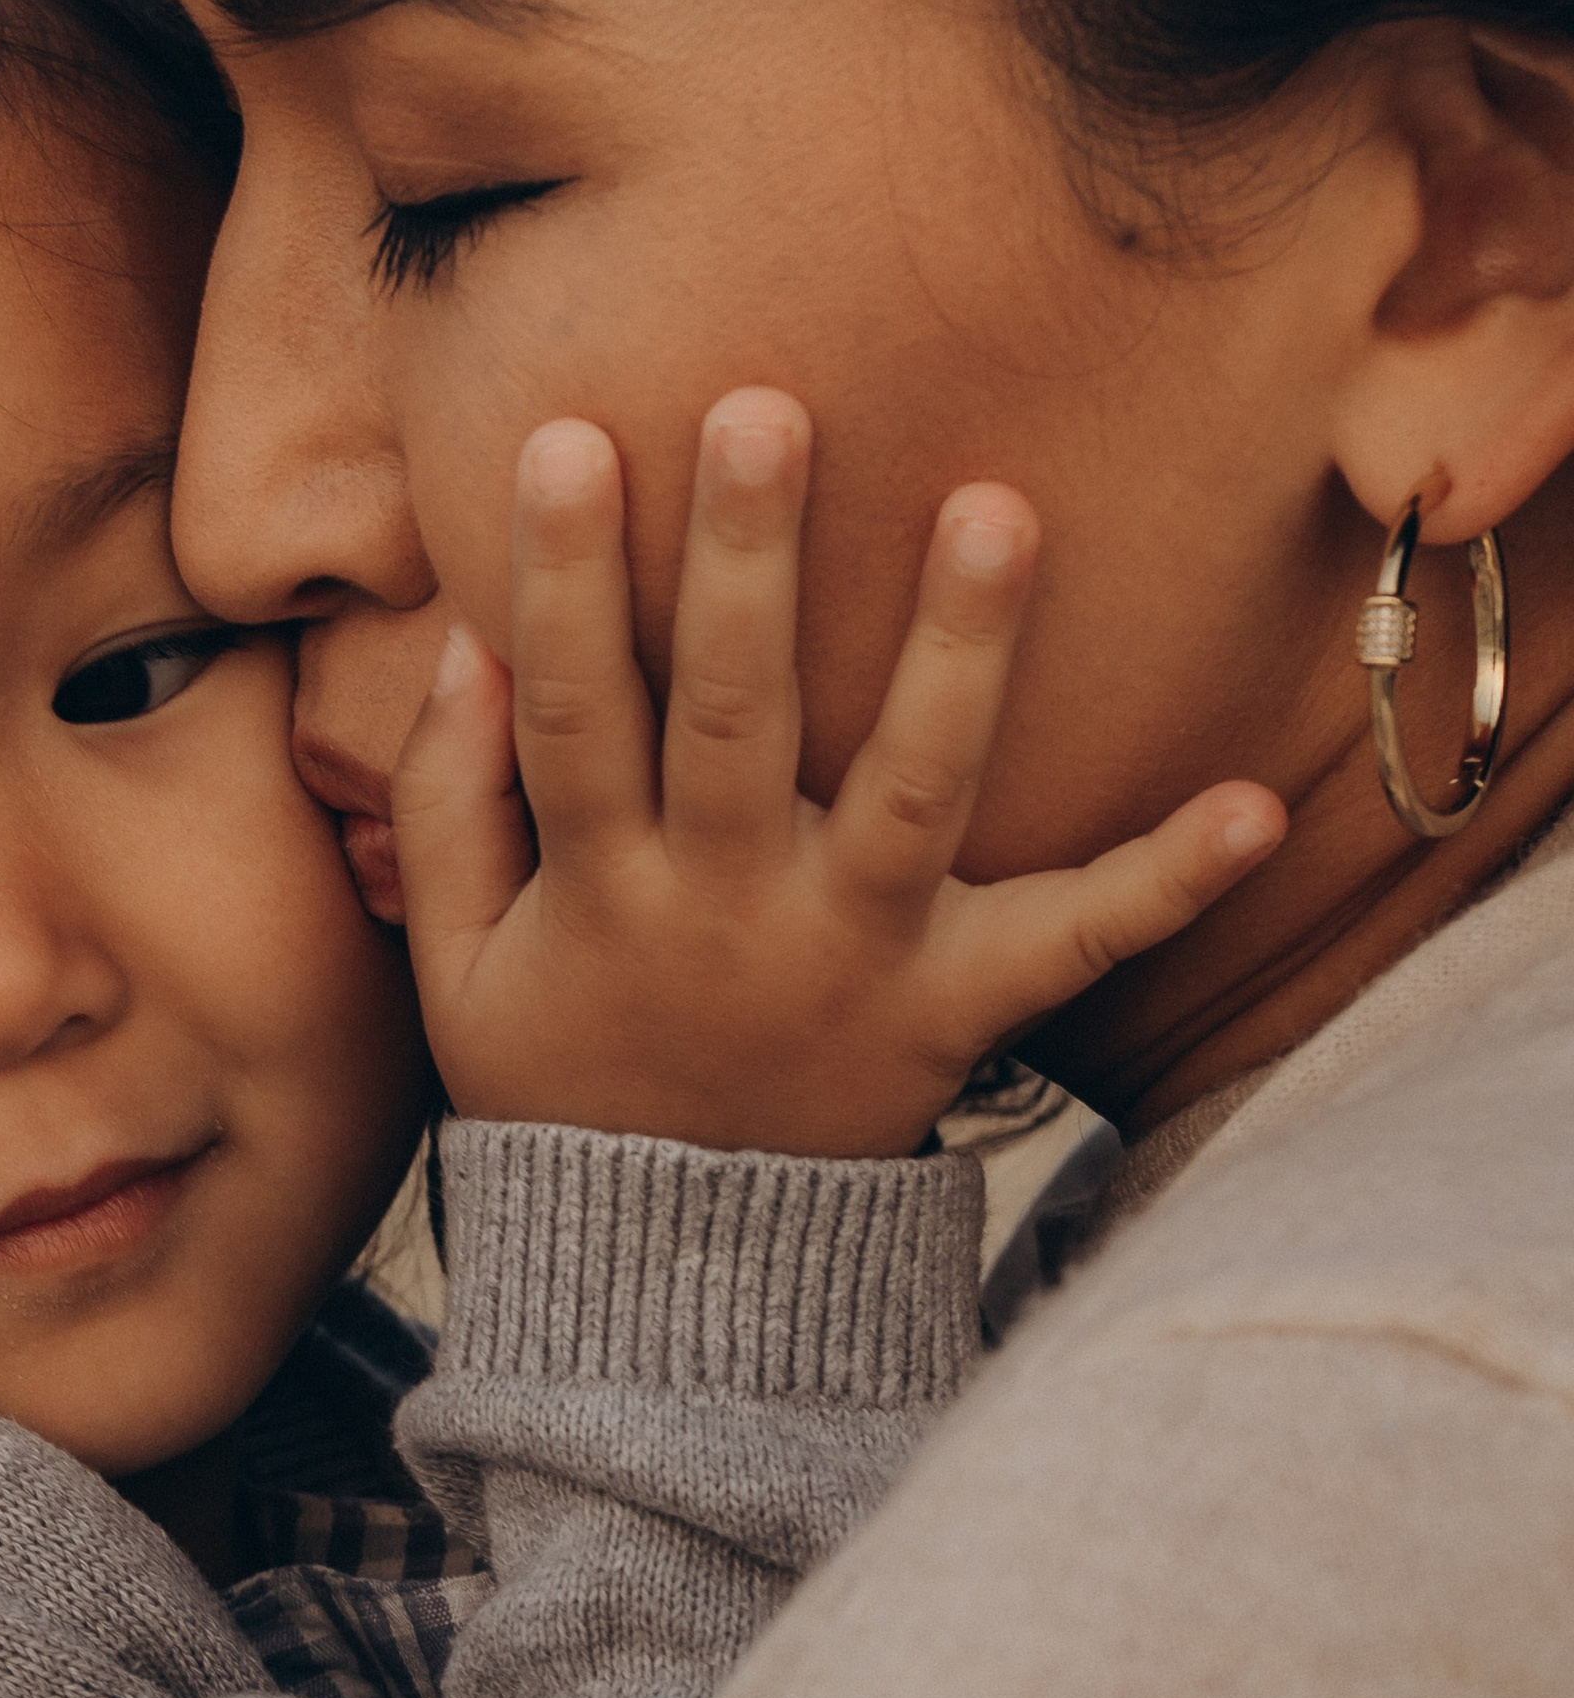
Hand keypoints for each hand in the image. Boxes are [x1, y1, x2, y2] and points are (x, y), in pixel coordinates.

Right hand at [392, 391, 1284, 1158]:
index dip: (562, 580)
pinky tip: (1249, 806)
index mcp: (603, 890)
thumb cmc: (564, 1078)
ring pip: (905, 791)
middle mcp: (726, 909)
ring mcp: (849, 956)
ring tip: (996, 509)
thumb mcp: (460, 965)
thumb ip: (449, 803)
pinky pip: (1069, 945)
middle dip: (742, 564)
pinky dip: (1161, 883)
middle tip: (765, 413)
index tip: (572, 439)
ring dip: (954, 652)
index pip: (574, 711)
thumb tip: (471, 643)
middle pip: (731, 718)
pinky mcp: (954, 1008)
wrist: (673, 1285)